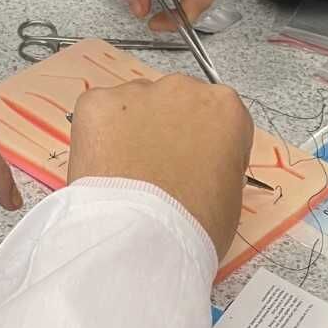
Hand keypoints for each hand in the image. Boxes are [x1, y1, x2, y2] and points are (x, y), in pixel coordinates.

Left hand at [67, 74, 253, 256]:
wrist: (141, 237)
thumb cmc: (191, 224)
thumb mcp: (231, 196)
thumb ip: (219, 164)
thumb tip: (200, 167)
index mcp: (224, 109)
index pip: (217, 118)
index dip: (203, 145)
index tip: (193, 165)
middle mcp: (182, 90)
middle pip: (174, 104)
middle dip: (165, 131)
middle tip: (157, 172)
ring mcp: (137, 93)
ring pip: (134, 107)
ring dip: (131, 133)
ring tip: (127, 176)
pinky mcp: (97, 103)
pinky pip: (98, 114)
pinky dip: (98, 137)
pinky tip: (104, 168)